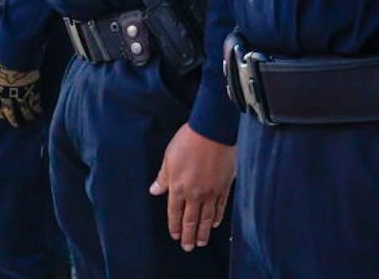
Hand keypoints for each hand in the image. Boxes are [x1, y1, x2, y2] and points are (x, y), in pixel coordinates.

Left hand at [0, 52, 43, 127]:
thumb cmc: (0, 52)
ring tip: (30, 119)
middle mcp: (7, 94)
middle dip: (13, 118)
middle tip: (17, 124)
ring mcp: (20, 92)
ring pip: (24, 109)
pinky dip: (37, 107)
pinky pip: (35, 101)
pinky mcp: (32, 88)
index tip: (2, 115)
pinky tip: (40, 111)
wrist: (14, 51)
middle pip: (10, 111)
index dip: (0, 111)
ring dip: (27, 115)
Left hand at [150, 124, 234, 251]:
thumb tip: (154, 190)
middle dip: (188, 236)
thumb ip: (163, 177)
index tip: (175, 236)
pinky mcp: (224, 185)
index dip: (174, 226)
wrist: (212, 130)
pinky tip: (215, 223)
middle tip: (188, 247)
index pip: (174, 213)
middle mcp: (194, 193)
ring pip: (206, 217)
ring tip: (202, 242)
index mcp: (178, 187)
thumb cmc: (188, 140)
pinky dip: (218, 216)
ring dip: (203, 232)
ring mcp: (211, 191)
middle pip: (190, 220)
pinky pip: (221, 206)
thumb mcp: (169, 157)